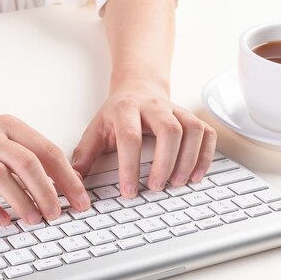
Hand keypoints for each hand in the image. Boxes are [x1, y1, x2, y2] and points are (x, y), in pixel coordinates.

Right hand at [0, 114, 89, 224]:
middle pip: (27, 163)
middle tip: (57, 214)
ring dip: (21, 201)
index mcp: (9, 126)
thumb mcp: (2, 139)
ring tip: (34, 220)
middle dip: (48, 191)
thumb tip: (65, 185)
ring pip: (1, 177)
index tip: (80, 199)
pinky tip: (3, 221)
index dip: (67, 177)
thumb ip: (29, 157)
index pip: (47, 151)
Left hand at [72, 81, 216, 197]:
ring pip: (192, 130)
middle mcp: (154, 107)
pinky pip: (206, 133)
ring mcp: (176, 110)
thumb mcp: (96, 130)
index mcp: (125, 110)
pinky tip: (196, 175)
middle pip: (169, 130)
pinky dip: (205, 155)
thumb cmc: (117, 114)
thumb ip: (85, 155)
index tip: (129, 191)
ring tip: (178, 184)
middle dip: (165, 162)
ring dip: (188, 160)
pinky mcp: (191, 116)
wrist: (138, 88)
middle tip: (157, 187)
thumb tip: (74, 181)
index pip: (130, 138)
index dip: (130, 167)